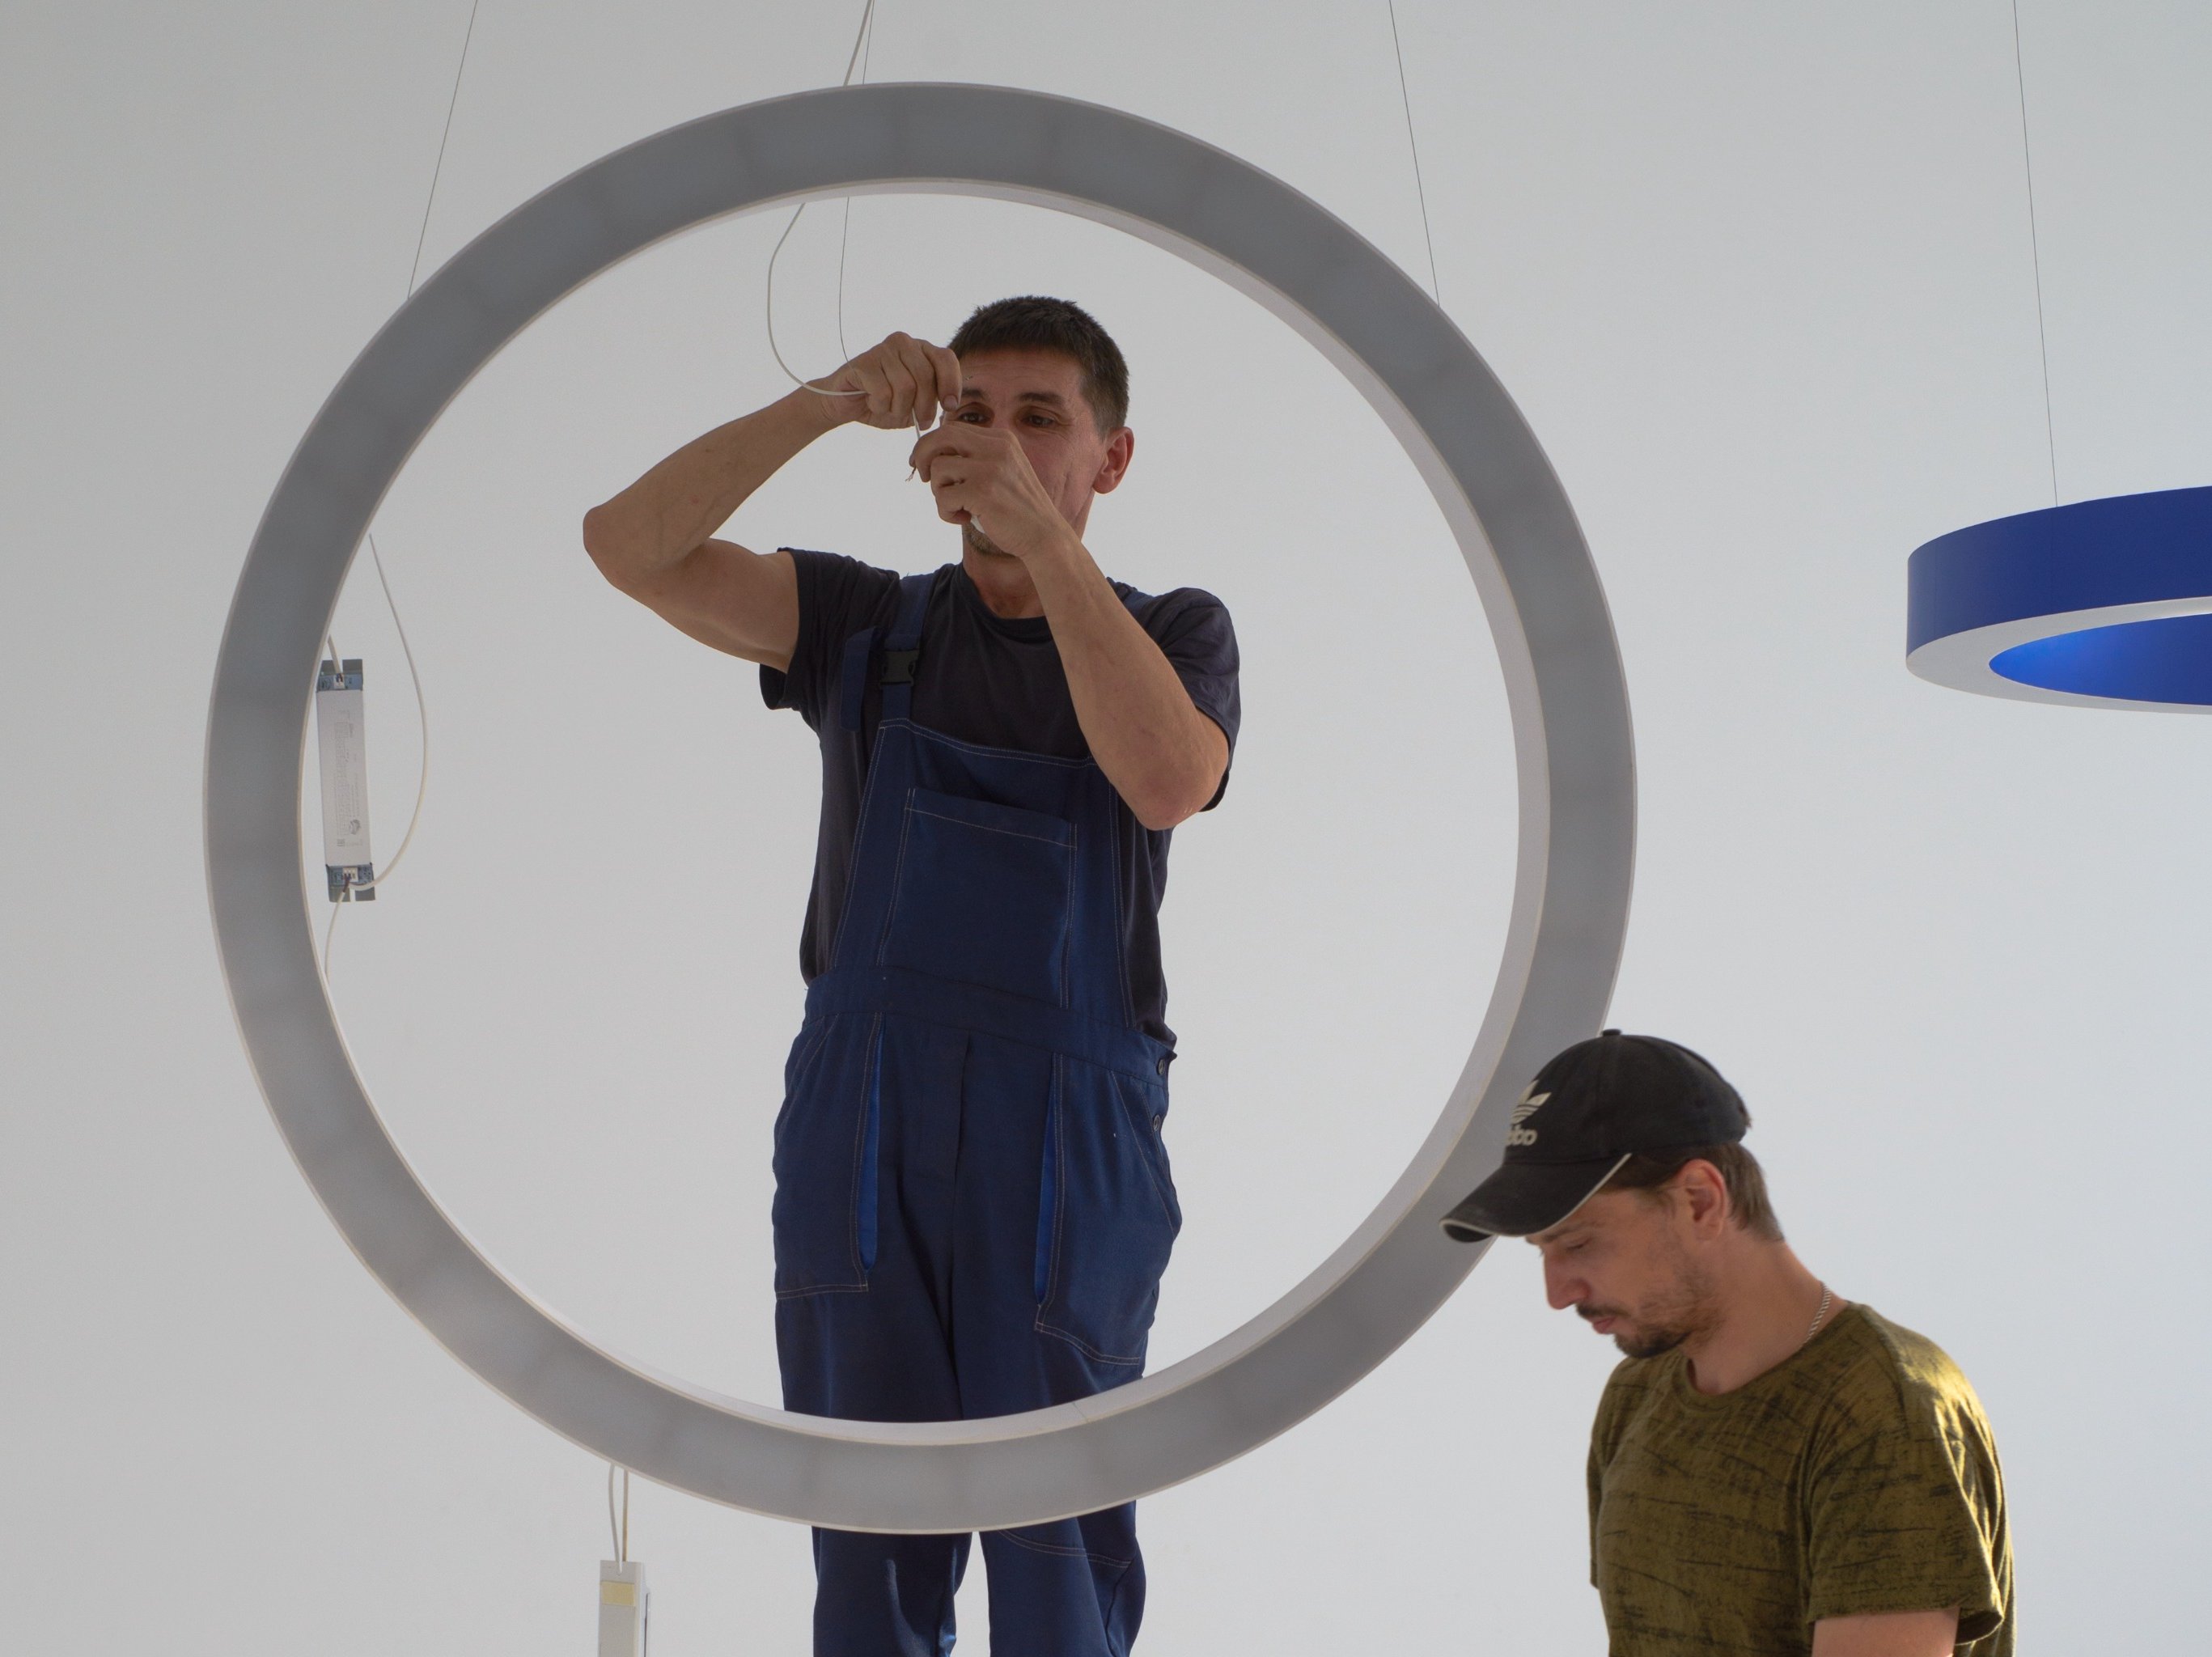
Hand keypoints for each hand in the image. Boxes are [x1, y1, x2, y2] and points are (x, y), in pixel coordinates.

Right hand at [816, 331, 962, 431]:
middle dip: (925, 406)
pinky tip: (872, 402)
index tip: (950, 406)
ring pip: (905, 387)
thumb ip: (934, 400)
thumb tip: (951, 404)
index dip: (952, 383)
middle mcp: (903, 343)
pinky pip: (883, 392)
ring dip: (899, 409)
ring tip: (889, 409)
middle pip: (926, 377)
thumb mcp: (916, 405)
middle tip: (919, 421)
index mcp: (921, 350)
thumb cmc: (884, 403)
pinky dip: (880, 406)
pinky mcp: (863, 362)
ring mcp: (882, 350)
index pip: (946, 358)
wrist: (845, 405)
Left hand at [908, 421, 1069, 558]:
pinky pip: (943, 496)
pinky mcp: (982, 492)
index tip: (922, 463)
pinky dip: (945, 512)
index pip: (953, 428)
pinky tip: (963, 519)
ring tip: (957, 507)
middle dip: (922, 456)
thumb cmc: (1017, 509)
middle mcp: (996, 447)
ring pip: (938, 467)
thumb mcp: (1001, 471)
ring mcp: (990, 468)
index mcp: (1001, 439)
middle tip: (922, 477)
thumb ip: (975, 458)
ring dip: (939, 491)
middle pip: (941, 436)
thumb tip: (931, 454)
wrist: (1044, 536)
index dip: (930, 445)